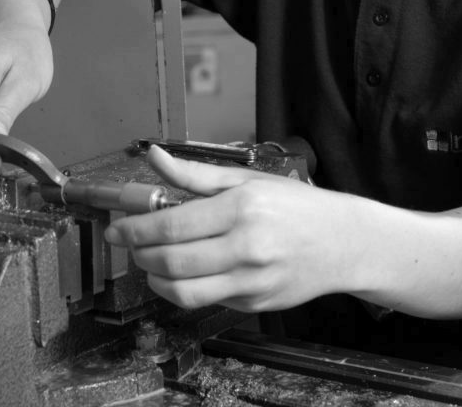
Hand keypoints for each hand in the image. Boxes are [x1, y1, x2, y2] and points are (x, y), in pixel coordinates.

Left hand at [104, 145, 351, 312]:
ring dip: (155, 279)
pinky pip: (206, 301)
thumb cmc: (296, 206)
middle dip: (139, 254)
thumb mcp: (247, 180)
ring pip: (183, 292)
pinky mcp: (254, 304)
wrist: (342, 242)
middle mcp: (247, 247)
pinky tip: (184, 273)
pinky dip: (184, 289)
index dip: (136, 229)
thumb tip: (154, 156)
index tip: (119, 227)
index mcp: (242, 208)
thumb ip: (195, 174)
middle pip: (172, 262)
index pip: (173, 224)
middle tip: (131, 244)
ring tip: (151, 263)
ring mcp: (251, 281)